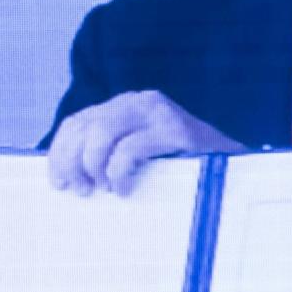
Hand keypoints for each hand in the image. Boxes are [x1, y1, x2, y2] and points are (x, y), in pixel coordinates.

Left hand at [46, 90, 243, 195]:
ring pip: (101, 133)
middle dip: (72, 162)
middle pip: (83, 126)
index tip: (58, 183)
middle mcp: (139, 101)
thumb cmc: (182, 168)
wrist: (233, 167)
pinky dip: (119, 171)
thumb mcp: (139, 155)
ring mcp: (159, 112)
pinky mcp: (177, 130)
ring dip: (94, 166)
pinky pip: (130, 148)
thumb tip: (67, 177)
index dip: (59, 153)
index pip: (76, 122)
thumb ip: (109, 154)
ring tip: (104, 188)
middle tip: (80, 190)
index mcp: (125, 106)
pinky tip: (123, 188)